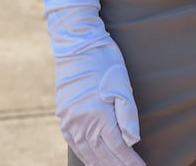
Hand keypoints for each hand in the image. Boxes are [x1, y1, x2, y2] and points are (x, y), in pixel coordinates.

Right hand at [32, 0, 145, 165]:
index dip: (130, 163)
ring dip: (101, 164)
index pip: (118, 150)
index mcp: (96, 117)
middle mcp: (80, 124)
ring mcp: (69, 122)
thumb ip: (127, 116)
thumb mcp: (122, 85)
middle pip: (102, 156)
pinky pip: (74, 144)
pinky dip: (86, 155)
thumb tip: (131, 141)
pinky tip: (94, 159)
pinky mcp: (63, 116)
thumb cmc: (104, 60)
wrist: (75, 43)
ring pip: (87, 154)